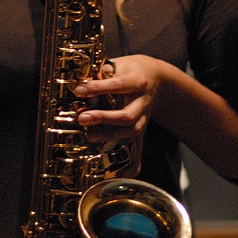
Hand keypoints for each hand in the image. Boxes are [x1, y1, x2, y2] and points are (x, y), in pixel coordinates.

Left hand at [73, 54, 164, 176]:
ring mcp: (144, 116)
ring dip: (109, 136)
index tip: (79, 90)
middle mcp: (144, 101)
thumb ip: (103, 72)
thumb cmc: (132, 70)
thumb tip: (80, 82)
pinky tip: (119, 174)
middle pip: (127, 115)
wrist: (158, 79)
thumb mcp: (120, 63)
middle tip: (82, 118)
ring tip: (88, 135)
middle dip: (104, 118)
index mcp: (138, 80)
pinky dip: (131, 163)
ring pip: (132, 131)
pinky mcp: (143, 128)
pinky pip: (139, 147)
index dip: (98, 88)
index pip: (119, 85)